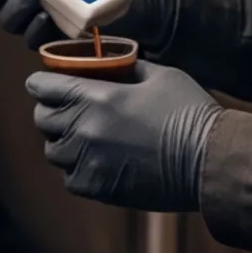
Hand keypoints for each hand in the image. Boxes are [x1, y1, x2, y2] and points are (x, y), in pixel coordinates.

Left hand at [25, 60, 220, 210]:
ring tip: (83, 137)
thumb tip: (110, 64)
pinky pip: (70, 178)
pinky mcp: (98, 187)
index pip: (43, 87)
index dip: (42, 82)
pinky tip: (96, 161)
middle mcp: (83, 130)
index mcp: (95, 97)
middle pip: (42, 119)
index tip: (45, 83)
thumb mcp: (159, 75)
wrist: (210, 160)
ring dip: (63, 141)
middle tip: (65, 108)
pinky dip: (78, 168)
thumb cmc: (189, 112)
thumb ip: (126, 68)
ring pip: (53, 151)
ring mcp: (88, 161)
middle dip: (51, 110)